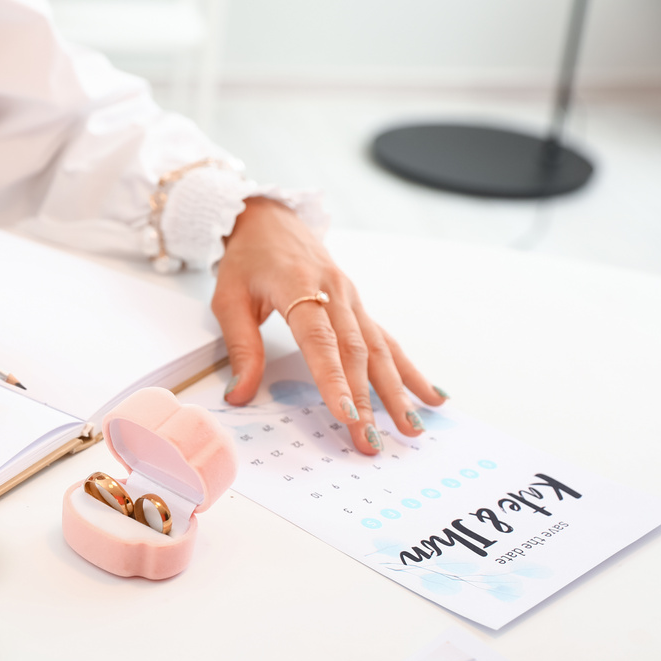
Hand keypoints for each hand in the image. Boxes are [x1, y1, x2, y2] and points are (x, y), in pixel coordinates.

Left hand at [211, 198, 446, 454]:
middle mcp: (334, 292)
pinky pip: (388, 340)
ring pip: (380, 349)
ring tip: (413, 428)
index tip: (345, 415)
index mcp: (299, 287)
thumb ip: (240, 348)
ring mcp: (352, 298)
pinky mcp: (359, 305)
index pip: (320, 341)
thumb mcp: (229, 299)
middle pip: (356, 353)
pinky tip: (431, 395)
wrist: (269, 218)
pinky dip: (409, 370)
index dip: (334, 379)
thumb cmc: (247, 259)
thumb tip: (239, 395)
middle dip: (368, 401)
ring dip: (397, 392)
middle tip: (373, 442)